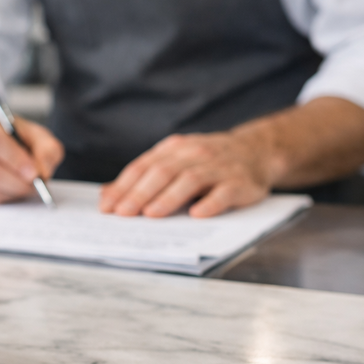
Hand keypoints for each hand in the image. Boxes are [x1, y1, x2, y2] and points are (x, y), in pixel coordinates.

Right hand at [0, 105, 63, 204]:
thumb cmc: (11, 136)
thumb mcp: (35, 134)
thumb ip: (47, 149)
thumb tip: (43, 173)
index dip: (15, 159)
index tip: (34, 172)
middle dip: (17, 182)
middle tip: (35, 185)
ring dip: (12, 192)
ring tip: (24, 186)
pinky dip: (2, 198)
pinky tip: (9, 188)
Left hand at [98, 131, 273, 218]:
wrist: (257, 151)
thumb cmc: (207, 161)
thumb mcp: (175, 160)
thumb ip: (144, 176)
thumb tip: (106, 194)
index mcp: (174, 149)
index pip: (143, 166)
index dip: (124, 186)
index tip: (107, 206)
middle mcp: (195, 154)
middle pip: (163, 172)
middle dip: (140, 193)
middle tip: (124, 213)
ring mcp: (219, 167)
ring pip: (190, 179)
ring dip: (169, 197)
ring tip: (151, 214)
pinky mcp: (241, 182)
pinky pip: (224, 192)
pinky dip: (210, 203)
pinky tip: (197, 215)